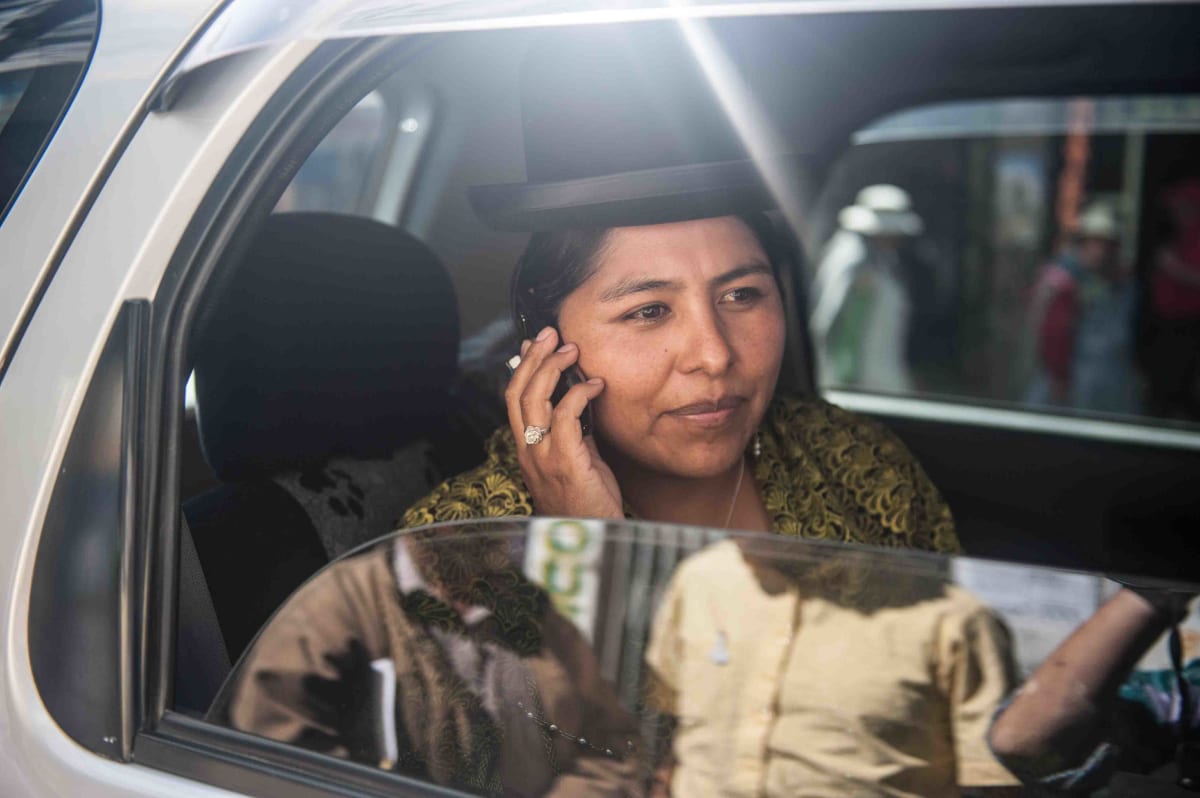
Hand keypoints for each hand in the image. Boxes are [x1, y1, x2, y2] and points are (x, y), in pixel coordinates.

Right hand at [505, 327, 622, 518]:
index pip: (514, 399)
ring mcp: (543, 457)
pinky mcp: (565, 462)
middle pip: (518, 392)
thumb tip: (579, 402)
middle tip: (553, 334)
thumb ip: (574, 434)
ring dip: (553, 367)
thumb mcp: (578, 462)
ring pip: (535, 399)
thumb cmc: (588, 504)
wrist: (592, 542)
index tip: (536, 343)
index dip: (522, 367)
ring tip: (571, 350)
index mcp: (527, 449)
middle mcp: (529, 451)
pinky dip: (579, 393)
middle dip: (534, 357)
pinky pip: (566, 416)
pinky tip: (596, 385)